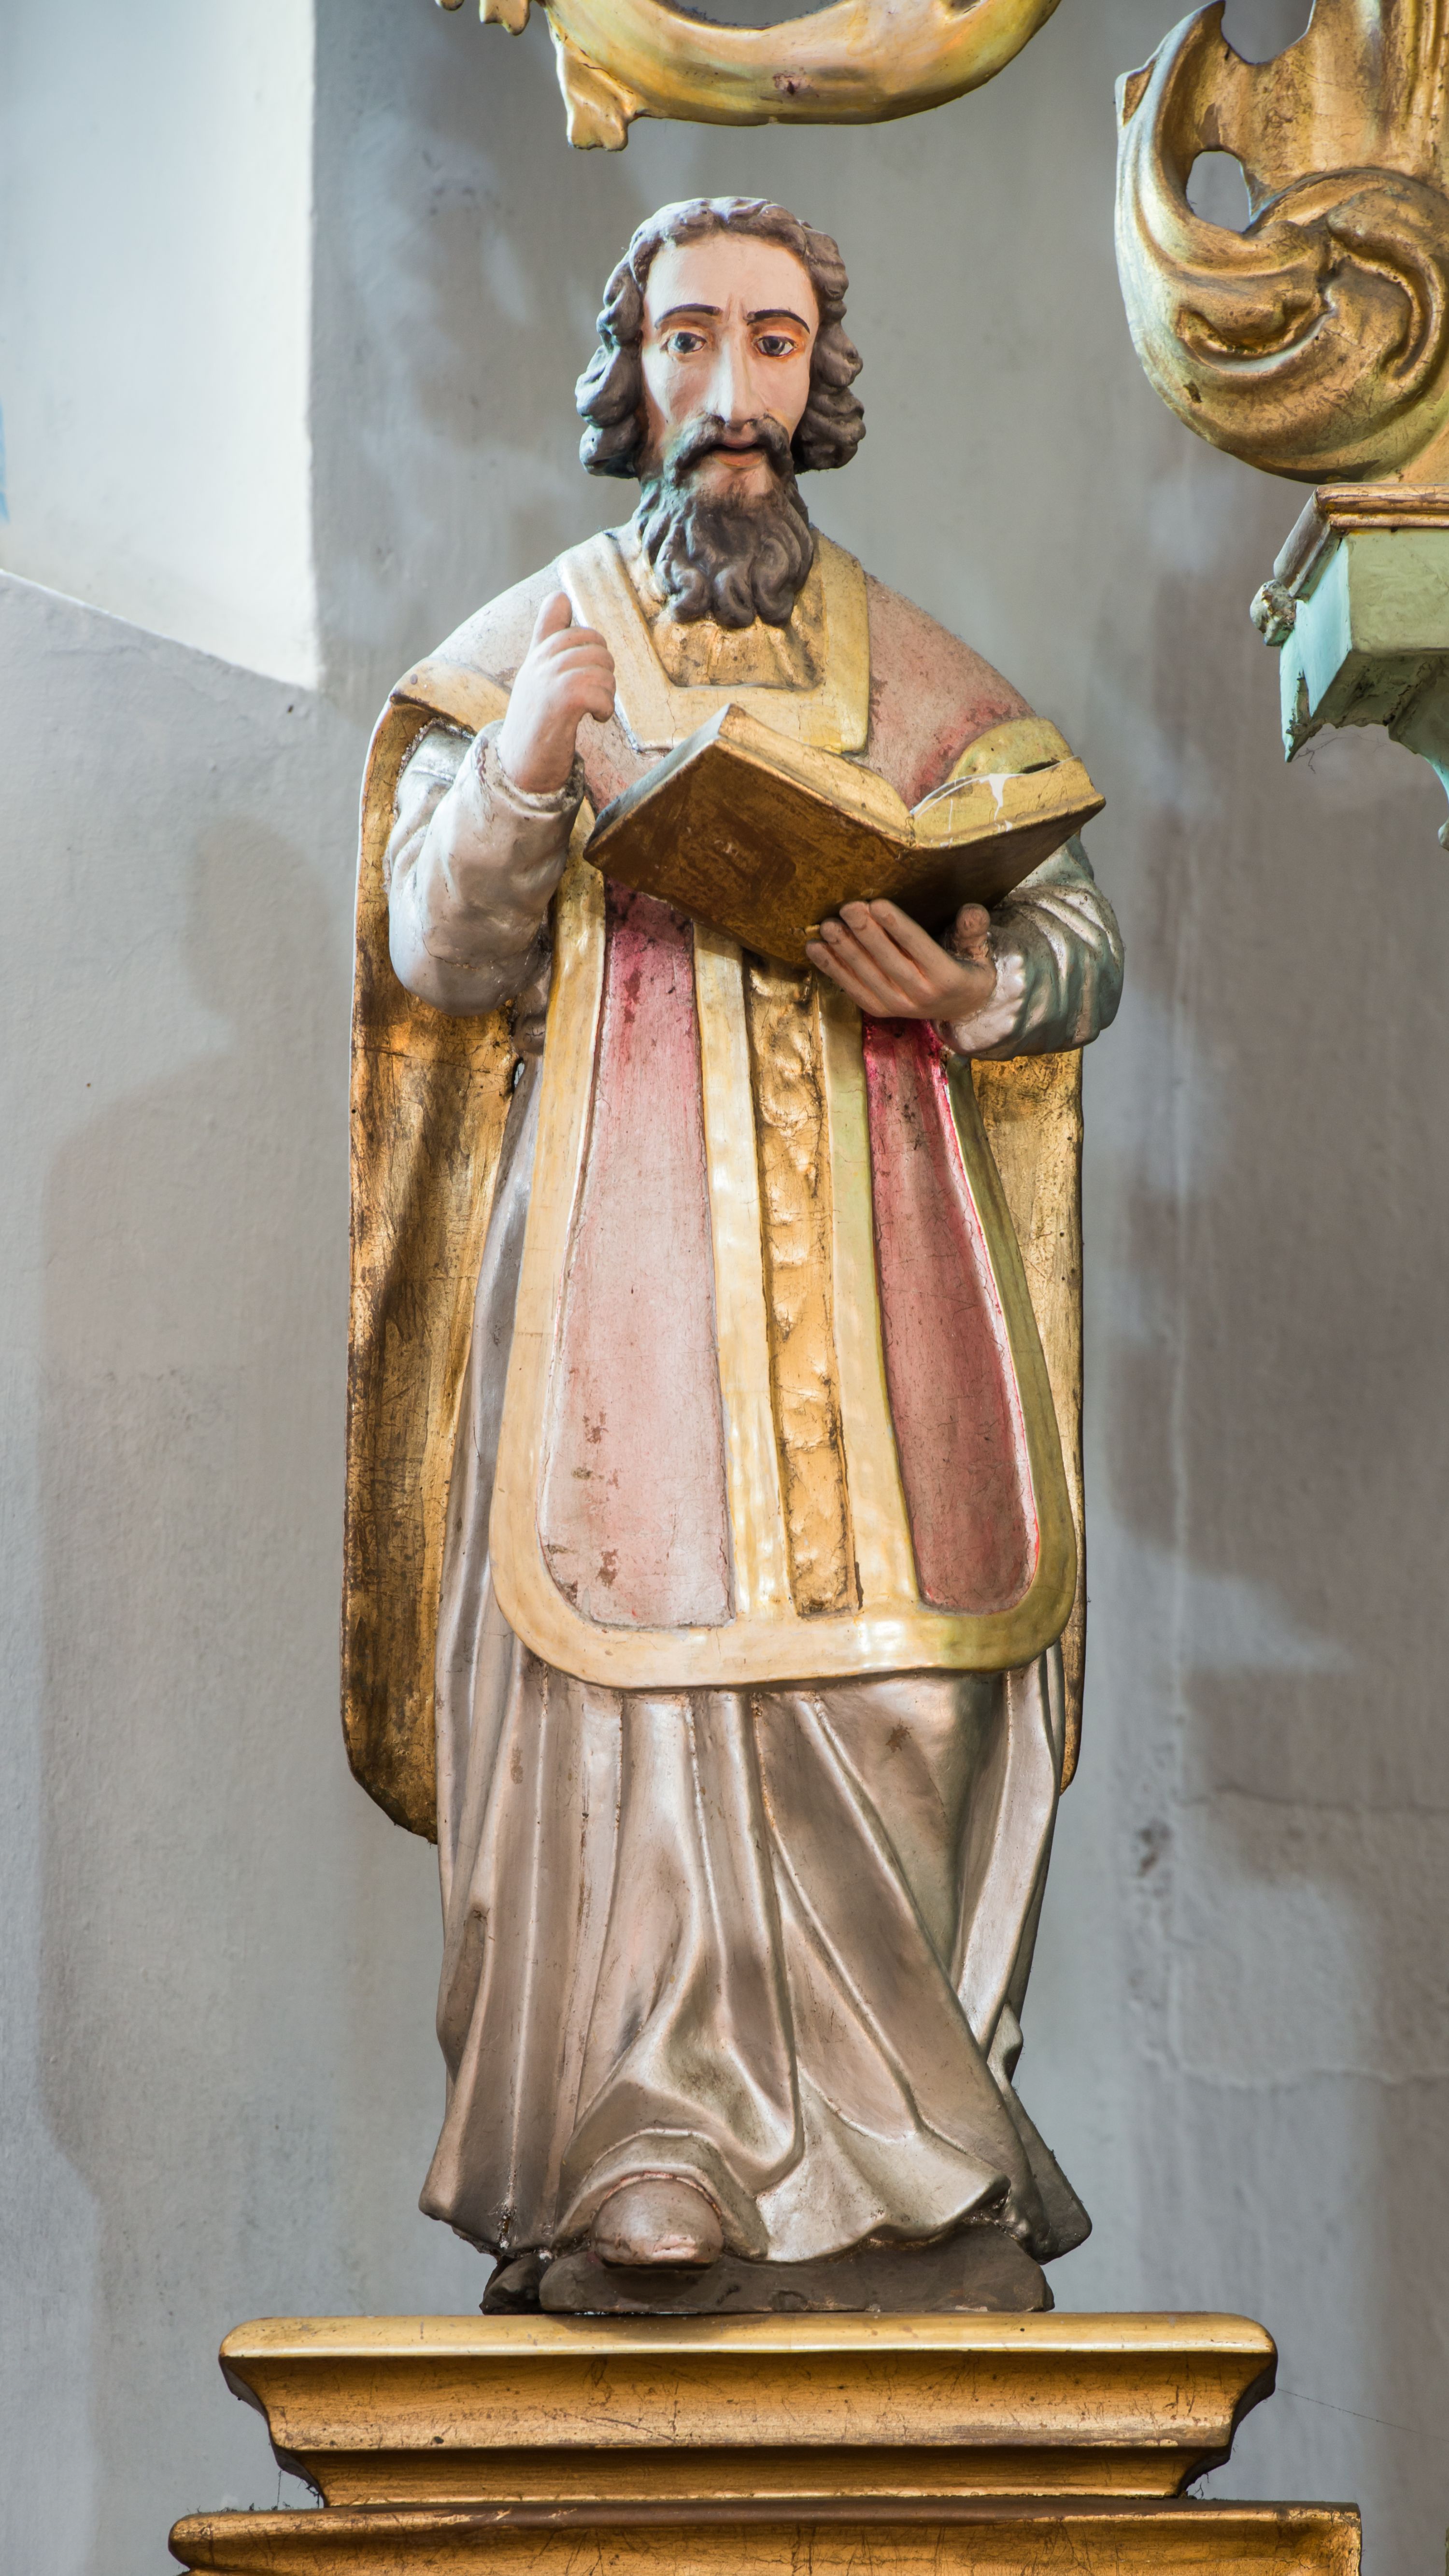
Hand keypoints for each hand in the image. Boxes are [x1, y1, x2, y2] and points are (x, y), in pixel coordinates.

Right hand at [497, 591, 615, 793]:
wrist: (520, 768)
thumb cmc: (536, 724)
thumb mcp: (538, 675)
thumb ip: (548, 638)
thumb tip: (560, 596)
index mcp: (537, 652)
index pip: (556, 606)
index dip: (582, 627)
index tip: (582, 662)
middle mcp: (540, 660)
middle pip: (596, 641)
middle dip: (604, 670)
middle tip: (591, 696)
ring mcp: (548, 678)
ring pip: (603, 668)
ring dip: (607, 693)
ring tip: (592, 709)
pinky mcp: (560, 700)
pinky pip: (600, 690)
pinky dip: (605, 708)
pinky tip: (594, 719)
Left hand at [806, 899, 996, 1023]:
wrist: (962, 1009)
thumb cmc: (966, 969)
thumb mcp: (979, 951)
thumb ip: (974, 930)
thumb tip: (972, 910)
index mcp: (947, 978)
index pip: (920, 948)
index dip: (898, 927)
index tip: (879, 904)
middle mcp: (921, 995)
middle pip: (889, 961)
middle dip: (866, 933)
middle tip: (848, 907)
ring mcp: (898, 1006)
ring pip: (867, 976)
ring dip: (844, 951)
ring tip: (827, 926)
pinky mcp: (880, 1011)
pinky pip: (853, 990)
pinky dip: (833, 970)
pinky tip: (815, 949)